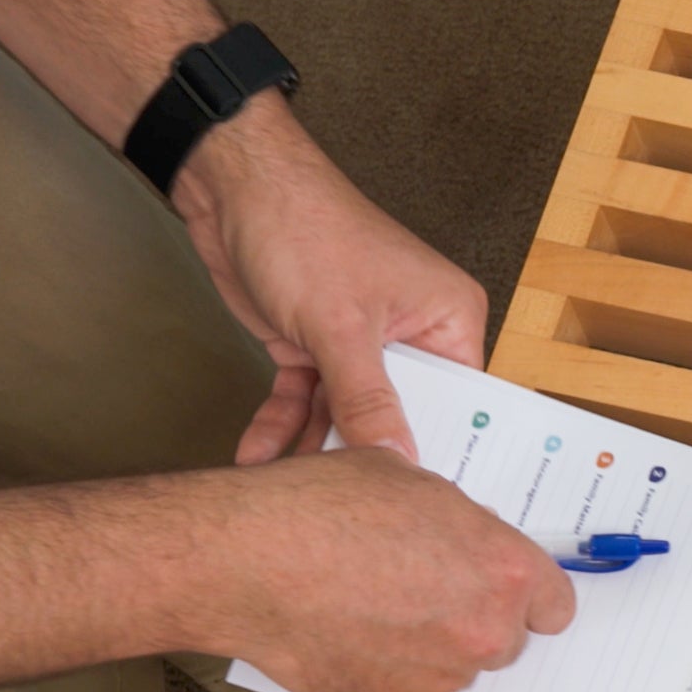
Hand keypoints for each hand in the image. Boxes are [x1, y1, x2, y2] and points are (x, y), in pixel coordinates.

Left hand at [171, 97, 490, 463]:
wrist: (231, 188)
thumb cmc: (307, 227)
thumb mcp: (342, 325)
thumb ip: (368, 399)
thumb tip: (396, 458)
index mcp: (449, 320)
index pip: (460, 402)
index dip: (443, 447)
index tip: (428, 499)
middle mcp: (412, 334)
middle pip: (401, 414)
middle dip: (371, 454)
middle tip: (359, 504)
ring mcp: (360, 344)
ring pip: (345, 414)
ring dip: (313, 448)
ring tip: (297, 492)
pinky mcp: (313, 347)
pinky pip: (304, 400)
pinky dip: (281, 425)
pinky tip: (259, 456)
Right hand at [213, 450, 575, 691]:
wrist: (245, 561)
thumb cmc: (320, 507)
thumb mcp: (406, 480)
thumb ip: (455, 521)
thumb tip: (461, 535)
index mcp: (505, 571)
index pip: (554, 605)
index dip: (525, 598)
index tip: (502, 593)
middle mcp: (485, 632)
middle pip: (504, 641)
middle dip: (472, 620)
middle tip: (422, 594)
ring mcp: (440, 676)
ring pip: (453, 668)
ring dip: (429, 649)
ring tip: (371, 611)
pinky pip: (406, 690)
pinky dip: (385, 670)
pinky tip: (345, 635)